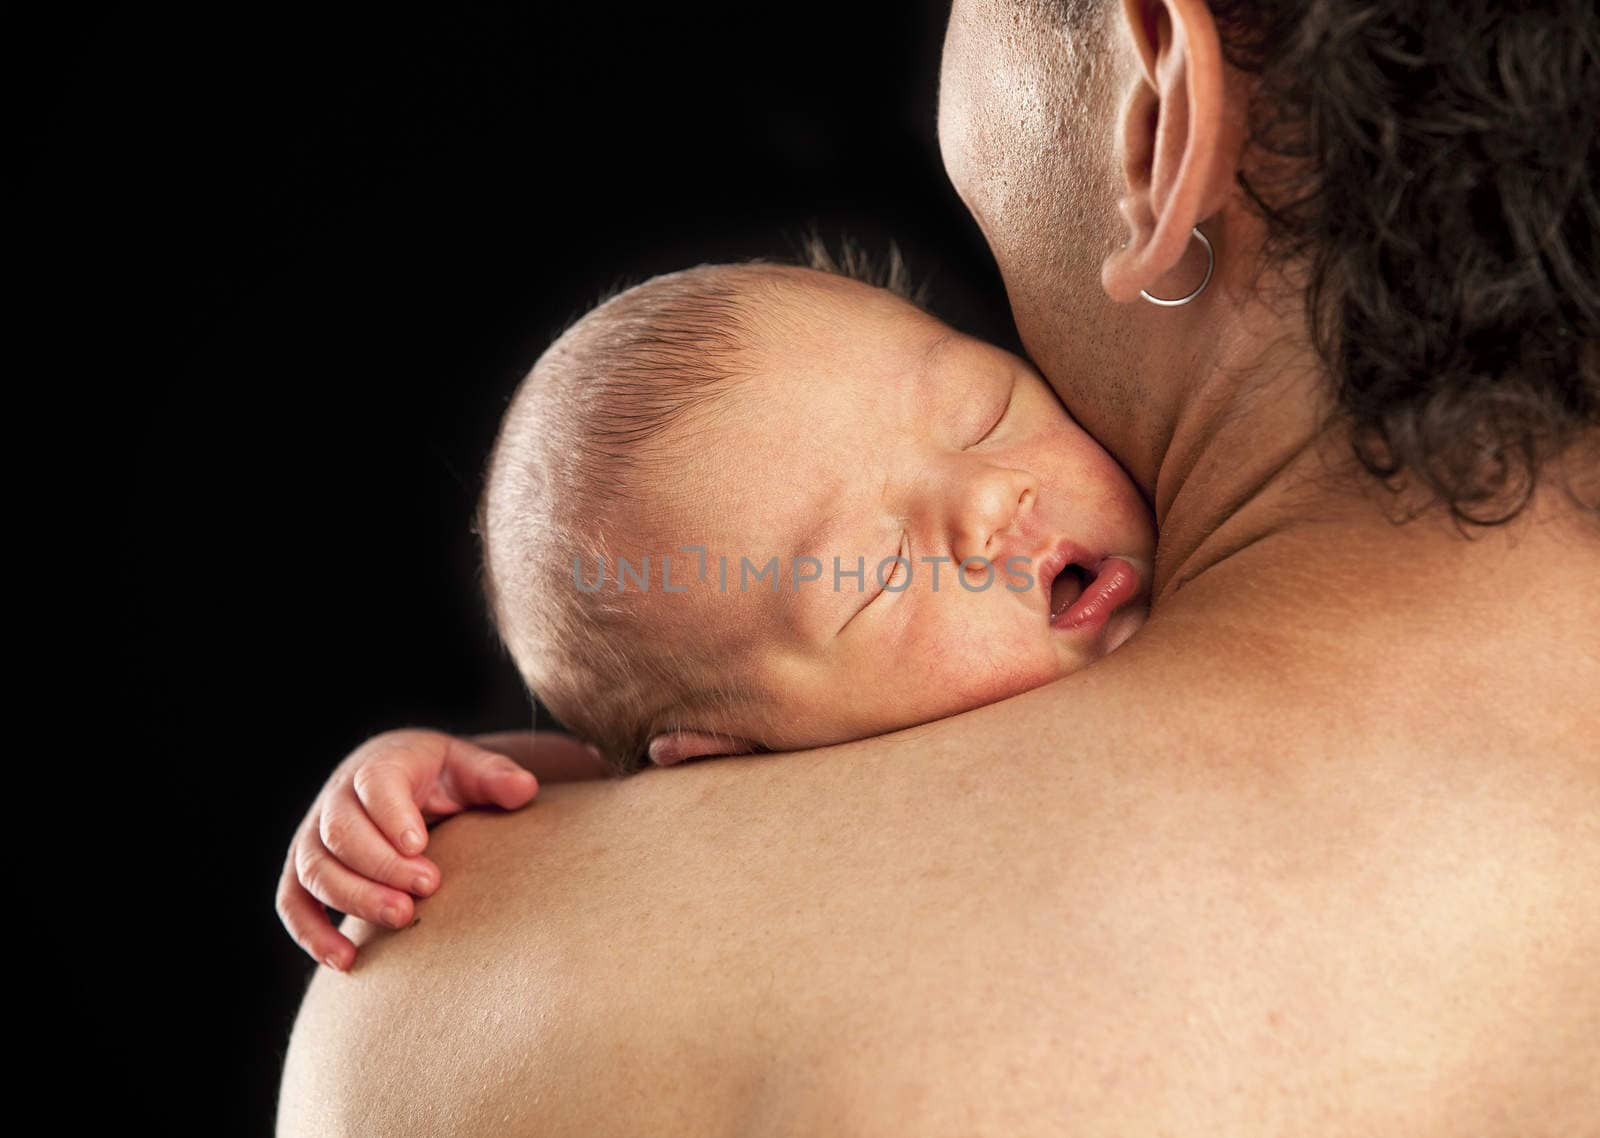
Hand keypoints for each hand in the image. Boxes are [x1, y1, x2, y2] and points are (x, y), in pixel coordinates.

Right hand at [276, 728, 539, 970]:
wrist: (402, 783)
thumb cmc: (440, 777)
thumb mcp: (468, 767)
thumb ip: (495, 777)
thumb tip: (524, 789)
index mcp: (378, 765)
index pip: (375, 784)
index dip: (391, 815)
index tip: (420, 845)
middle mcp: (337, 799)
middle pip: (342, 832)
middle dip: (382, 863)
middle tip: (428, 886)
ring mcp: (314, 836)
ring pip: (317, 869)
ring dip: (355, 898)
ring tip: (402, 918)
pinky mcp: (304, 872)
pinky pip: (293, 903)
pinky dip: (312, 934)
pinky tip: (346, 961)